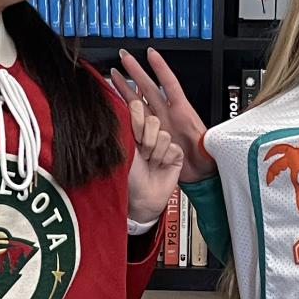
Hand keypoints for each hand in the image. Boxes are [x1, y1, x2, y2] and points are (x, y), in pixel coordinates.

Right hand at [111, 48, 215, 183]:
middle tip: (124, 57)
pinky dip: (127, 112)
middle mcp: (168, 115)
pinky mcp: (152, 135)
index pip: (169, 84)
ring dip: (127, 88)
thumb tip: (204, 141)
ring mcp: (159, 124)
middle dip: (136, 71)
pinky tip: (118, 105)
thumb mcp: (209, 147)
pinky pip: (137, 120)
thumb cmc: (206, 159)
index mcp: (183, 112)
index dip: (160, 68)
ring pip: (139, 101)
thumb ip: (206, 142)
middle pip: (149, 88)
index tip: (151, 53)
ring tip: (115, 75)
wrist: (201, 173)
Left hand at [126, 96, 183, 224]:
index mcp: (133, 129)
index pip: (138, 107)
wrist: (142, 196)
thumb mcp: (123, 146)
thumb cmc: (128, 175)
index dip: (136, 120)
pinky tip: (160, 167)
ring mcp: (163, 144)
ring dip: (154, 152)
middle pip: (153, 119)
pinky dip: (164, 159)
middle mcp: (149, 134)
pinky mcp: (175, 153)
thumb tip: (129, 102)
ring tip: (150, 163)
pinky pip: (173, 147)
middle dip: (145, 138)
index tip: (132, 135)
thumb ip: (126, 124)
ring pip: (163, 134)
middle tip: (141, 152)